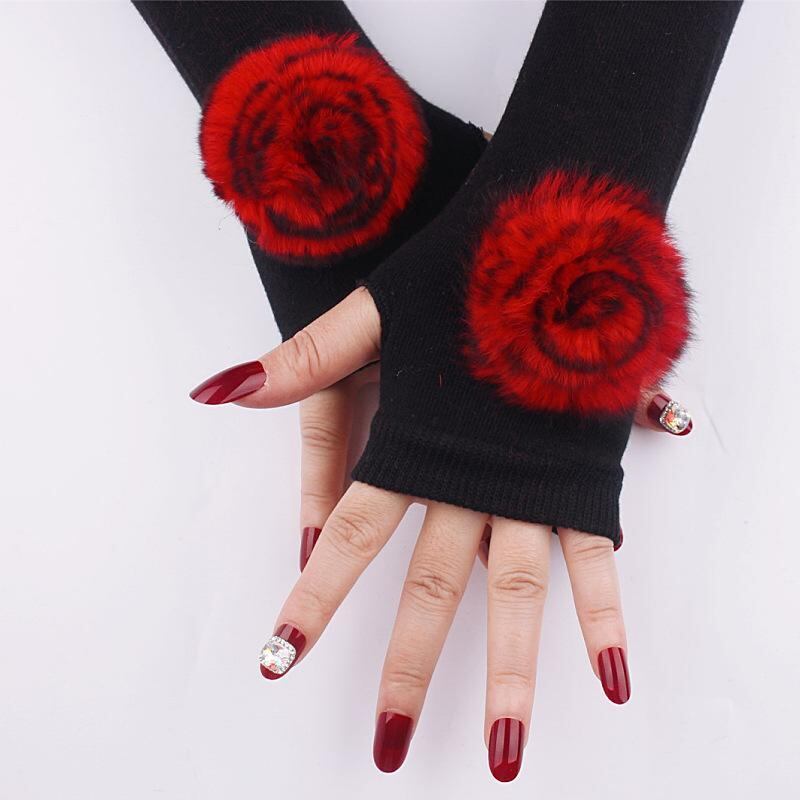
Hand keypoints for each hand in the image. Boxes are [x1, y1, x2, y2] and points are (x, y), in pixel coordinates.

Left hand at [190, 287, 689, 777]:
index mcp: (411, 444)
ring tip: (504, 755)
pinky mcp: (582, 473)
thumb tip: (216, 389)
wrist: (548, 238)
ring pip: (517, 594)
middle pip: (429, 587)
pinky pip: (597, 555)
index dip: (315, 600)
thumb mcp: (371, 311)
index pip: (348, 536)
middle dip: (405, 665)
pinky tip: (612, 677)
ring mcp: (530, 481)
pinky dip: (606, 614)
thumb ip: (300, 360)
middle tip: (386, 741)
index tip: (283, 658)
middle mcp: (467, 478)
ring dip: (509, 676)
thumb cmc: (456, 273)